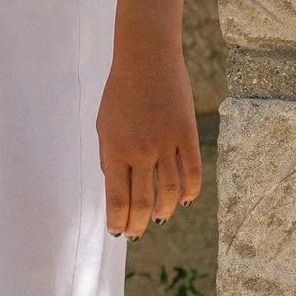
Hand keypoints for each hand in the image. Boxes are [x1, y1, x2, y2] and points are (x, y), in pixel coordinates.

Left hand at [97, 43, 200, 234]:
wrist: (146, 60)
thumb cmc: (119, 94)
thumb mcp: (104, 127)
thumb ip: (109, 158)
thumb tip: (116, 189)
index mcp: (114, 150)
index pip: (117, 199)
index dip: (118, 222)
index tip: (118, 233)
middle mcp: (140, 152)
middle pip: (143, 202)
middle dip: (138, 225)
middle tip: (136, 235)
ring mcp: (166, 144)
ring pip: (170, 192)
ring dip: (164, 211)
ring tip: (158, 219)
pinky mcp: (187, 134)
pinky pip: (192, 172)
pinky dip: (189, 192)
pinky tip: (184, 201)